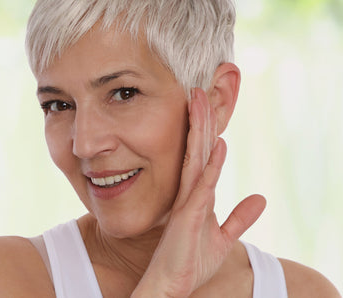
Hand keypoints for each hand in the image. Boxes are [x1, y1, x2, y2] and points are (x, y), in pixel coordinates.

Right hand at [132, 88, 265, 296]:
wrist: (171, 284)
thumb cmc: (190, 261)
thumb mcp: (223, 238)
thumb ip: (240, 217)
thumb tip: (260, 199)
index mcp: (197, 195)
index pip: (201, 156)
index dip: (204, 131)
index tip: (206, 106)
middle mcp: (190, 193)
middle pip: (196, 149)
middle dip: (199, 120)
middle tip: (199, 90)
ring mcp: (187, 202)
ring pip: (195, 159)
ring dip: (200, 131)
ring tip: (200, 101)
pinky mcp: (187, 217)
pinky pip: (201, 186)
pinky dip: (211, 166)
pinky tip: (218, 146)